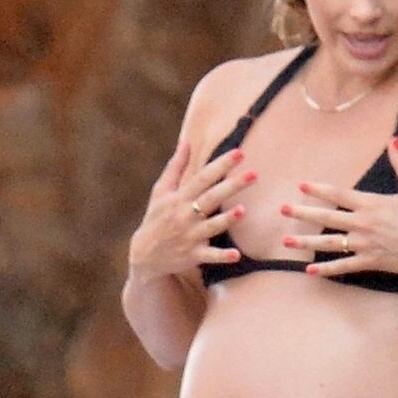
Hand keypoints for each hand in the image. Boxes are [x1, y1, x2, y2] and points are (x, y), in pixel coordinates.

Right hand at [127, 141, 256, 280]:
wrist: (144, 256)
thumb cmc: (156, 219)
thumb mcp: (160, 192)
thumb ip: (175, 167)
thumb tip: (185, 141)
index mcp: (179, 198)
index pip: (203, 177)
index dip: (221, 165)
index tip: (239, 153)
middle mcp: (185, 215)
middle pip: (211, 198)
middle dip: (232, 185)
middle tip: (254, 174)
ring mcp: (190, 236)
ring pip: (211, 226)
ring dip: (226, 219)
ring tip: (243, 210)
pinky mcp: (194, 255)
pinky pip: (210, 256)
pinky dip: (222, 256)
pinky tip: (236, 255)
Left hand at [283, 137, 397, 277]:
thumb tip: (394, 139)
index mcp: (371, 204)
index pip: (338, 194)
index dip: (318, 189)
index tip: (300, 186)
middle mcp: (363, 223)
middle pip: (326, 217)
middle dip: (301, 213)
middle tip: (281, 210)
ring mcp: (364, 244)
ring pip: (329, 243)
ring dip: (306, 243)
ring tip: (286, 242)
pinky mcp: (370, 261)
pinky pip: (343, 266)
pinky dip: (326, 269)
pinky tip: (310, 271)